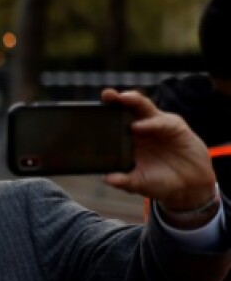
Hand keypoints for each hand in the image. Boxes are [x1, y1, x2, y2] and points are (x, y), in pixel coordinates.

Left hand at [99, 89, 217, 217]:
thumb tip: (107, 179)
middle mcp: (140, 128)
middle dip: (115, 100)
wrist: (189, 185)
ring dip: (133, 100)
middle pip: (126, 108)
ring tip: (122, 99)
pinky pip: (162, 121)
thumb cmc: (159, 181)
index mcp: (127, 139)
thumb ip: (124, 181)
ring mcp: (156, 125)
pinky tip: (139, 126)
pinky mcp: (174, 127)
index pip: (112, 122)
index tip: (89, 111)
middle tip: (106, 95)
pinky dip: (150, 123)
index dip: (103, 114)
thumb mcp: (139, 183)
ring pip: (143, 107)